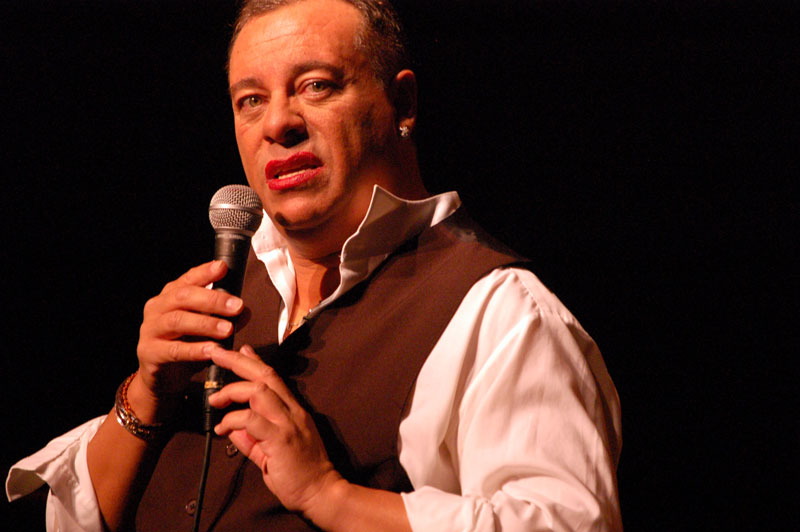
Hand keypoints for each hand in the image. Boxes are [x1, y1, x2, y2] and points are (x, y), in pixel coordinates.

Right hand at [133, 260, 243, 421]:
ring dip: (205, 324)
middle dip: (212, 300)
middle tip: (236, 306)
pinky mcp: (149, 352)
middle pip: (183, 297)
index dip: (204, 273)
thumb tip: (245, 310)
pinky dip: (194, 349)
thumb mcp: (205, 329)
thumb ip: (222, 317)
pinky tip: (212, 350)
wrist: (162, 378)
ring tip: (227, 329)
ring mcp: (150, 330)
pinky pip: (173, 350)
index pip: (188, 279)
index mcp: (170, 296)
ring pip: (177, 320)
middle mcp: (157, 308)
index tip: (223, 268)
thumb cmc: (185, 346)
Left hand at [208, 345, 344, 515]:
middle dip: (238, 362)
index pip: (273, 378)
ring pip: (259, 391)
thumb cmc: (300, 475)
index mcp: (293, 411)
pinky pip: (252, 419)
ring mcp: (288, 423)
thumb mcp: (270, 453)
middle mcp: (292, 412)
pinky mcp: (281, 439)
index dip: (255, 362)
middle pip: (265, 376)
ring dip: (232, 390)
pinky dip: (234, 419)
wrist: (321, 493)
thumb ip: (252, 439)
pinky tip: (223, 427)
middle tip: (217, 353)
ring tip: (214, 399)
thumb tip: (232, 429)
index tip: (241, 349)